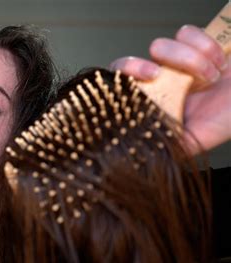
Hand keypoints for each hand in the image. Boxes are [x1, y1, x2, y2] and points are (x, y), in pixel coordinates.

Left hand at [110, 25, 230, 153]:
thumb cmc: (225, 119)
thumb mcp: (197, 139)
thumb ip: (173, 144)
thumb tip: (148, 153)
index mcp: (152, 103)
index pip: (118, 89)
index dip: (123, 80)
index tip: (148, 77)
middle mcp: (157, 82)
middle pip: (128, 62)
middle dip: (140, 65)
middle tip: (160, 72)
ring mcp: (172, 61)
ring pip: (160, 46)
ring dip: (191, 61)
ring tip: (212, 77)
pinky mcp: (191, 43)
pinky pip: (186, 33)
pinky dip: (206, 47)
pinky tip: (219, 63)